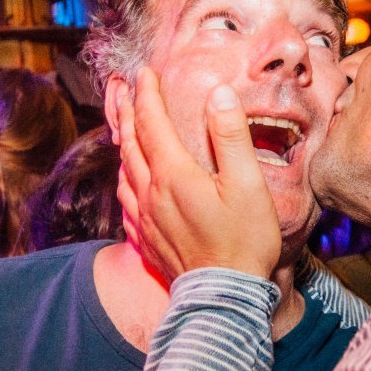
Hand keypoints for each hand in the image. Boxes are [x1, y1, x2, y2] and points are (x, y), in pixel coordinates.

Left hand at [116, 66, 280, 281]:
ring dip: (123, 143)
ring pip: (124, 172)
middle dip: (128, 112)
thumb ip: (231, 136)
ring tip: (124, 128)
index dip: (147, 94)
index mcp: (174, 174)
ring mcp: (145, 219)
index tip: (145, 72)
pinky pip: (126, 201)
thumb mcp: (247, 184)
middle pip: (131, 143)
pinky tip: (129, 182)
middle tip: (123, 89)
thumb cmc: (243, 241)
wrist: (224, 298)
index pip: (153, 123)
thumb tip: (218, 94)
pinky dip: (125, 180)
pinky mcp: (147, 240)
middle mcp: (151, 193)